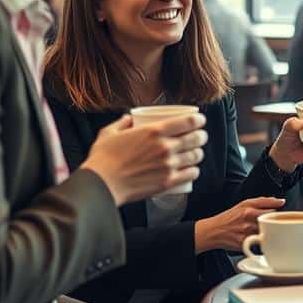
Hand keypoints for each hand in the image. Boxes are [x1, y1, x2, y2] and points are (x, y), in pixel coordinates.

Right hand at [81, 113, 206, 205]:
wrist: (101, 184)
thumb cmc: (103, 159)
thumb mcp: (109, 133)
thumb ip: (121, 123)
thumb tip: (129, 118)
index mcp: (154, 131)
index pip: (188, 121)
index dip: (199, 119)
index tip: (199, 120)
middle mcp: (165, 147)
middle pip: (197, 138)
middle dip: (201, 136)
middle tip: (198, 137)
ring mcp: (168, 165)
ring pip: (196, 156)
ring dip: (198, 153)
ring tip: (194, 153)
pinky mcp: (168, 182)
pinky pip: (191, 174)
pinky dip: (194, 171)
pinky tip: (191, 170)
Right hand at [194, 197, 284, 251]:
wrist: (213, 232)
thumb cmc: (228, 218)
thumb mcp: (242, 204)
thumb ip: (261, 202)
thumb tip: (278, 201)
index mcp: (247, 207)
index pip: (270, 206)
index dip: (278, 206)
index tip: (283, 205)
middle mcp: (247, 218)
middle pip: (270, 219)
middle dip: (272, 220)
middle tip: (270, 221)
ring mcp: (246, 231)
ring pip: (266, 231)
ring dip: (268, 231)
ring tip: (261, 230)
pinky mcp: (245, 243)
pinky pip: (259, 242)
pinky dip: (260, 241)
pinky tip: (255, 239)